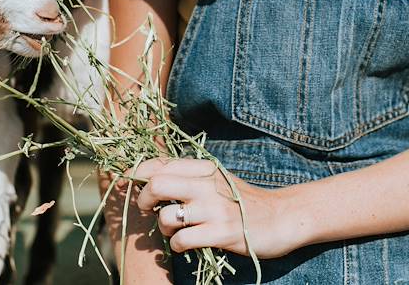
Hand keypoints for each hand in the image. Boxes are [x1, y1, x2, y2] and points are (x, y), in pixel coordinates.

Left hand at [132, 158, 298, 258]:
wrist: (281, 218)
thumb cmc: (243, 201)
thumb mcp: (217, 180)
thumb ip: (189, 176)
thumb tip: (152, 175)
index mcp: (205, 168)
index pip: (160, 163)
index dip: (136, 172)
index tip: (127, 182)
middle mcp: (208, 184)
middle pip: (157, 183)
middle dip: (142, 198)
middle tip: (147, 209)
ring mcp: (215, 208)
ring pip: (168, 215)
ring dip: (163, 227)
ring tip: (173, 230)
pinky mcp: (222, 232)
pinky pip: (183, 239)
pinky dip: (177, 245)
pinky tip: (185, 245)